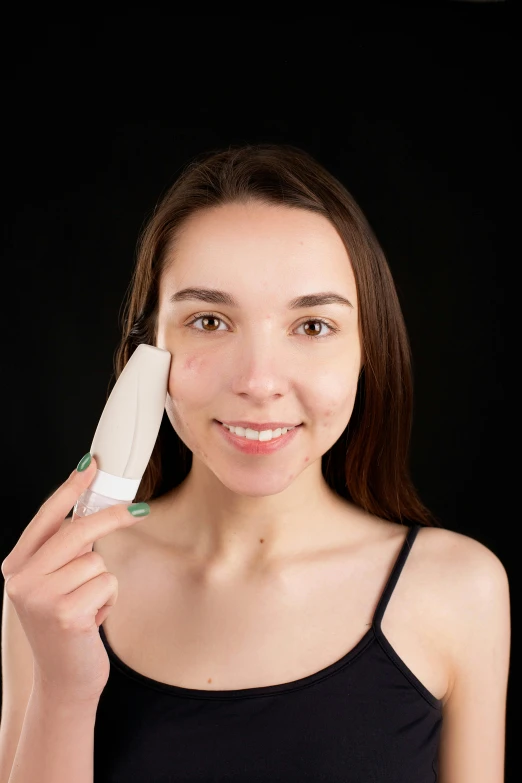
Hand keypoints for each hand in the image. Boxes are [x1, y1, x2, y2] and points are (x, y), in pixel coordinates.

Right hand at [1, 455, 149, 704]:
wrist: (64, 680)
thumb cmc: (65, 626)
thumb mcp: (53, 584)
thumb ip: (63, 550)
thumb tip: (94, 509)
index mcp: (16, 566)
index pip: (45, 517)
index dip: (70, 488)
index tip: (91, 466)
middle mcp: (21, 580)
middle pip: (76, 531)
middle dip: (112, 517)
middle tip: (139, 510)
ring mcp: (41, 598)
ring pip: (96, 560)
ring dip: (103, 581)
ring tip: (88, 604)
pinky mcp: (65, 614)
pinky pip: (106, 583)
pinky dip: (109, 599)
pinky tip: (92, 620)